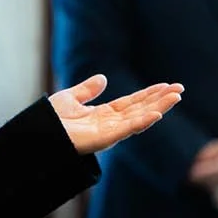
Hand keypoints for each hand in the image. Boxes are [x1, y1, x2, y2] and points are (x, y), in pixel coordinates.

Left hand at [49, 75, 183, 155]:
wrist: (37, 134)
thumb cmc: (49, 121)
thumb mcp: (70, 98)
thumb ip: (87, 90)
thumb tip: (103, 78)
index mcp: (103, 115)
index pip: (132, 103)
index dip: (149, 94)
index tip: (166, 85)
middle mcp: (110, 124)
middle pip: (140, 109)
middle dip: (160, 100)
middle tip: (180, 89)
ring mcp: (108, 132)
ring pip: (139, 118)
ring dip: (158, 108)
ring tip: (176, 98)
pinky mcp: (104, 139)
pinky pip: (127, 129)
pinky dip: (142, 121)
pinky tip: (157, 114)